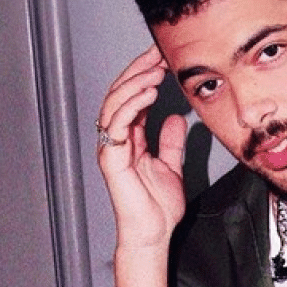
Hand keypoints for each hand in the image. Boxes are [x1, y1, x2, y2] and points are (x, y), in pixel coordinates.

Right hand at [97, 45, 187, 250]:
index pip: (133, 97)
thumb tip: (175, 118)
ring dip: (134, 83)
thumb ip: (171, 142)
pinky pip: (116, 125)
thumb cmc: (158, 207)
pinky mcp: (111, 159)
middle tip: (157, 52)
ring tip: (154, 69)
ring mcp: (111, 148)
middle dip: (138, 70)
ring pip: (114, 104)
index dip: (146, 75)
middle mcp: (117, 139)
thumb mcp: (172, 166)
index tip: (164, 58)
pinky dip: (131, 106)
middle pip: (121, 94)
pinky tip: (147, 93)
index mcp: (130, 138)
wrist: (153, 233)